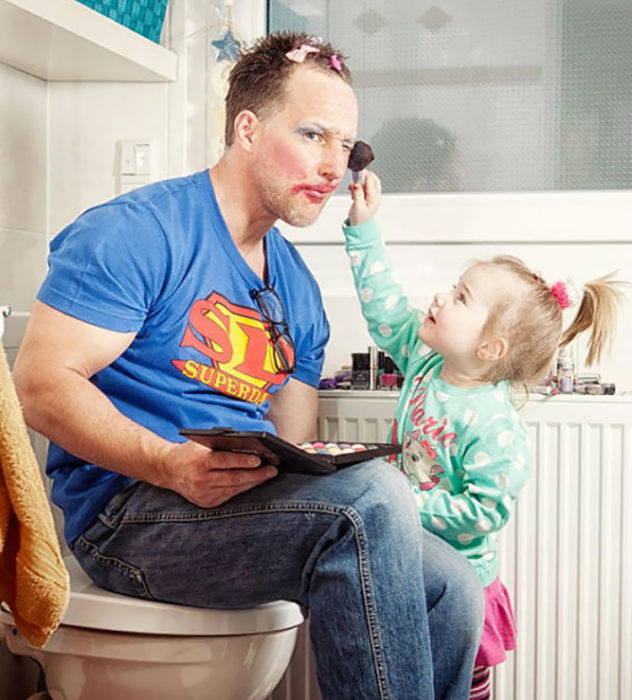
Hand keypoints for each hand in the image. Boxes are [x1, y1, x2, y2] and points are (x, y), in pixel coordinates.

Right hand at [157, 440, 277, 507]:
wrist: (169, 470)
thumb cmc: (191, 452)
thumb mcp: (203, 443)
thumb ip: (223, 445)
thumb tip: (251, 446)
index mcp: (199, 461)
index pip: (225, 461)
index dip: (243, 461)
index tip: (259, 460)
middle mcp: (201, 479)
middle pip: (234, 477)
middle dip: (256, 474)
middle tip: (273, 469)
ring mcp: (204, 493)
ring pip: (235, 488)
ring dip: (254, 481)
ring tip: (268, 474)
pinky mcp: (207, 502)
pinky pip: (230, 494)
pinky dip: (244, 488)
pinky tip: (255, 482)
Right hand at [347, 171, 381, 225]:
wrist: (359, 225)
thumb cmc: (359, 218)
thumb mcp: (357, 206)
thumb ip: (357, 193)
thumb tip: (357, 184)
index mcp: (375, 198)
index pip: (371, 182)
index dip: (364, 175)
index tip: (358, 170)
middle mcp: (376, 196)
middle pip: (373, 180)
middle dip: (365, 177)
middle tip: (356, 175)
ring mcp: (374, 196)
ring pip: (370, 183)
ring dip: (362, 181)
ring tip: (353, 185)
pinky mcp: (370, 197)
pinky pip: (367, 187)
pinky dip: (361, 186)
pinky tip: (354, 189)